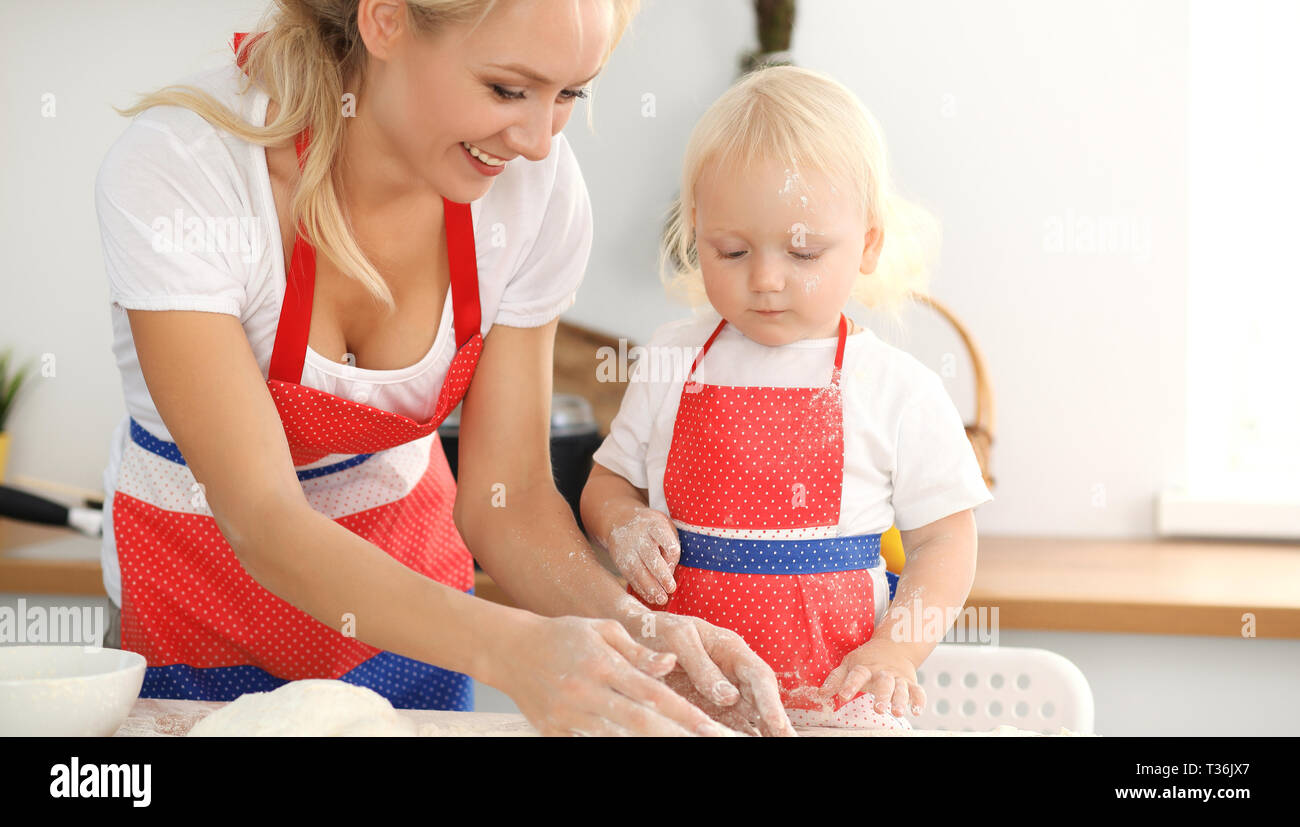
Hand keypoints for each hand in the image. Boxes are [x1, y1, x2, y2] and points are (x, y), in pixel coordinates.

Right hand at [496, 614, 734, 736]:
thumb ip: (638, 651)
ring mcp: (569, 716)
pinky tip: (638, 743)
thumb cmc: (563, 636)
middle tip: (706, 741)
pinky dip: (614, 743)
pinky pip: (591, 742)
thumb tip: (670, 665)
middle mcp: (586, 692)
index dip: (682, 712)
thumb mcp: (602, 631)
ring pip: (616, 738)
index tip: (707, 725)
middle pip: (639, 722)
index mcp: (602, 665)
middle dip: (675, 735)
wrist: (511, 650)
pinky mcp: (554, 732)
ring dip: (649, 743)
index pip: (651, 693)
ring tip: (677, 744)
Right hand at [607, 506, 679, 604]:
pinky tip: (651, 597)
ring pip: (638, 569)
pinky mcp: (619, 560)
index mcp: (653, 524)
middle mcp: (638, 535)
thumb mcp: (664, 528)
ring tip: (661, 599)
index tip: (674, 556)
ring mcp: (626, 548)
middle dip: (661, 574)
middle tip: (671, 589)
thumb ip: (670, 548)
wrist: (620, 520)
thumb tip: (670, 573)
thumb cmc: (651, 528)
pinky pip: (630, 576)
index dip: (669, 548)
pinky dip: (641, 589)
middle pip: (650, 555)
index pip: (663, 535)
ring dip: (650, 587)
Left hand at [621, 603, 796, 736]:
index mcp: (731, 649)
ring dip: (762, 732)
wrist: (635, 632)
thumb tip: (729, 697)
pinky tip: (745, 743)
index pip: (758, 676)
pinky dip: (738, 734)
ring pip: (749, 714)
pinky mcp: (708, 704)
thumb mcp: (677, 638)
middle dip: (777, 722)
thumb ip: (701, 666)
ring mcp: (723, 689)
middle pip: (761, 699)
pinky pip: (728, 722)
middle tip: (791, 743)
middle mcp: (733, 671)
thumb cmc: (657, 629)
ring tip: (778, 746)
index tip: (778, 723)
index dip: (770, 700)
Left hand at [820, 638, 925, 717]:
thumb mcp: (849, 665)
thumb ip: (836, 679)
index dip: (849, 685)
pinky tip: (917, 710)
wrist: (892, 646)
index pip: (856, 675)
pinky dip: (919, 700)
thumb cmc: (866, 661)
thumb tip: (820, 694)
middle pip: (883, 683)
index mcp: (865, 668)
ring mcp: (897, 678)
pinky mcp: (910, 682)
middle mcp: (882, 672)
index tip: (843, 696)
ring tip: (898, 712)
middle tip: (878, 709)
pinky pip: (917, 691)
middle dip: (882, 696)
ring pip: (900, 688)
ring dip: (900, 700)